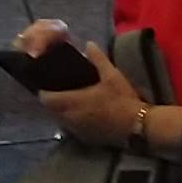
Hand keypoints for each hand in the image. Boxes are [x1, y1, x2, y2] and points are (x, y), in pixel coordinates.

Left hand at [13, 22, 146, 146]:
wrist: (137, 125)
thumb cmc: (122, 99)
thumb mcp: (111, 74)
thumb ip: (97, 58)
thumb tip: (88, 44)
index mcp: (73, 101)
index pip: (46, 99)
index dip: (44, 92)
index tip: (47, 84)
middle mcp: (70, 118)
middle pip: (51, 111)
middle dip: (52, 102)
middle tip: (59, 91)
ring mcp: (77, 130)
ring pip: (61, 121)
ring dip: (62, 112)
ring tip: (69, 102)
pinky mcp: (86, 139)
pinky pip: (71, 130)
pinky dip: (72, 122)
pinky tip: (82, 115)